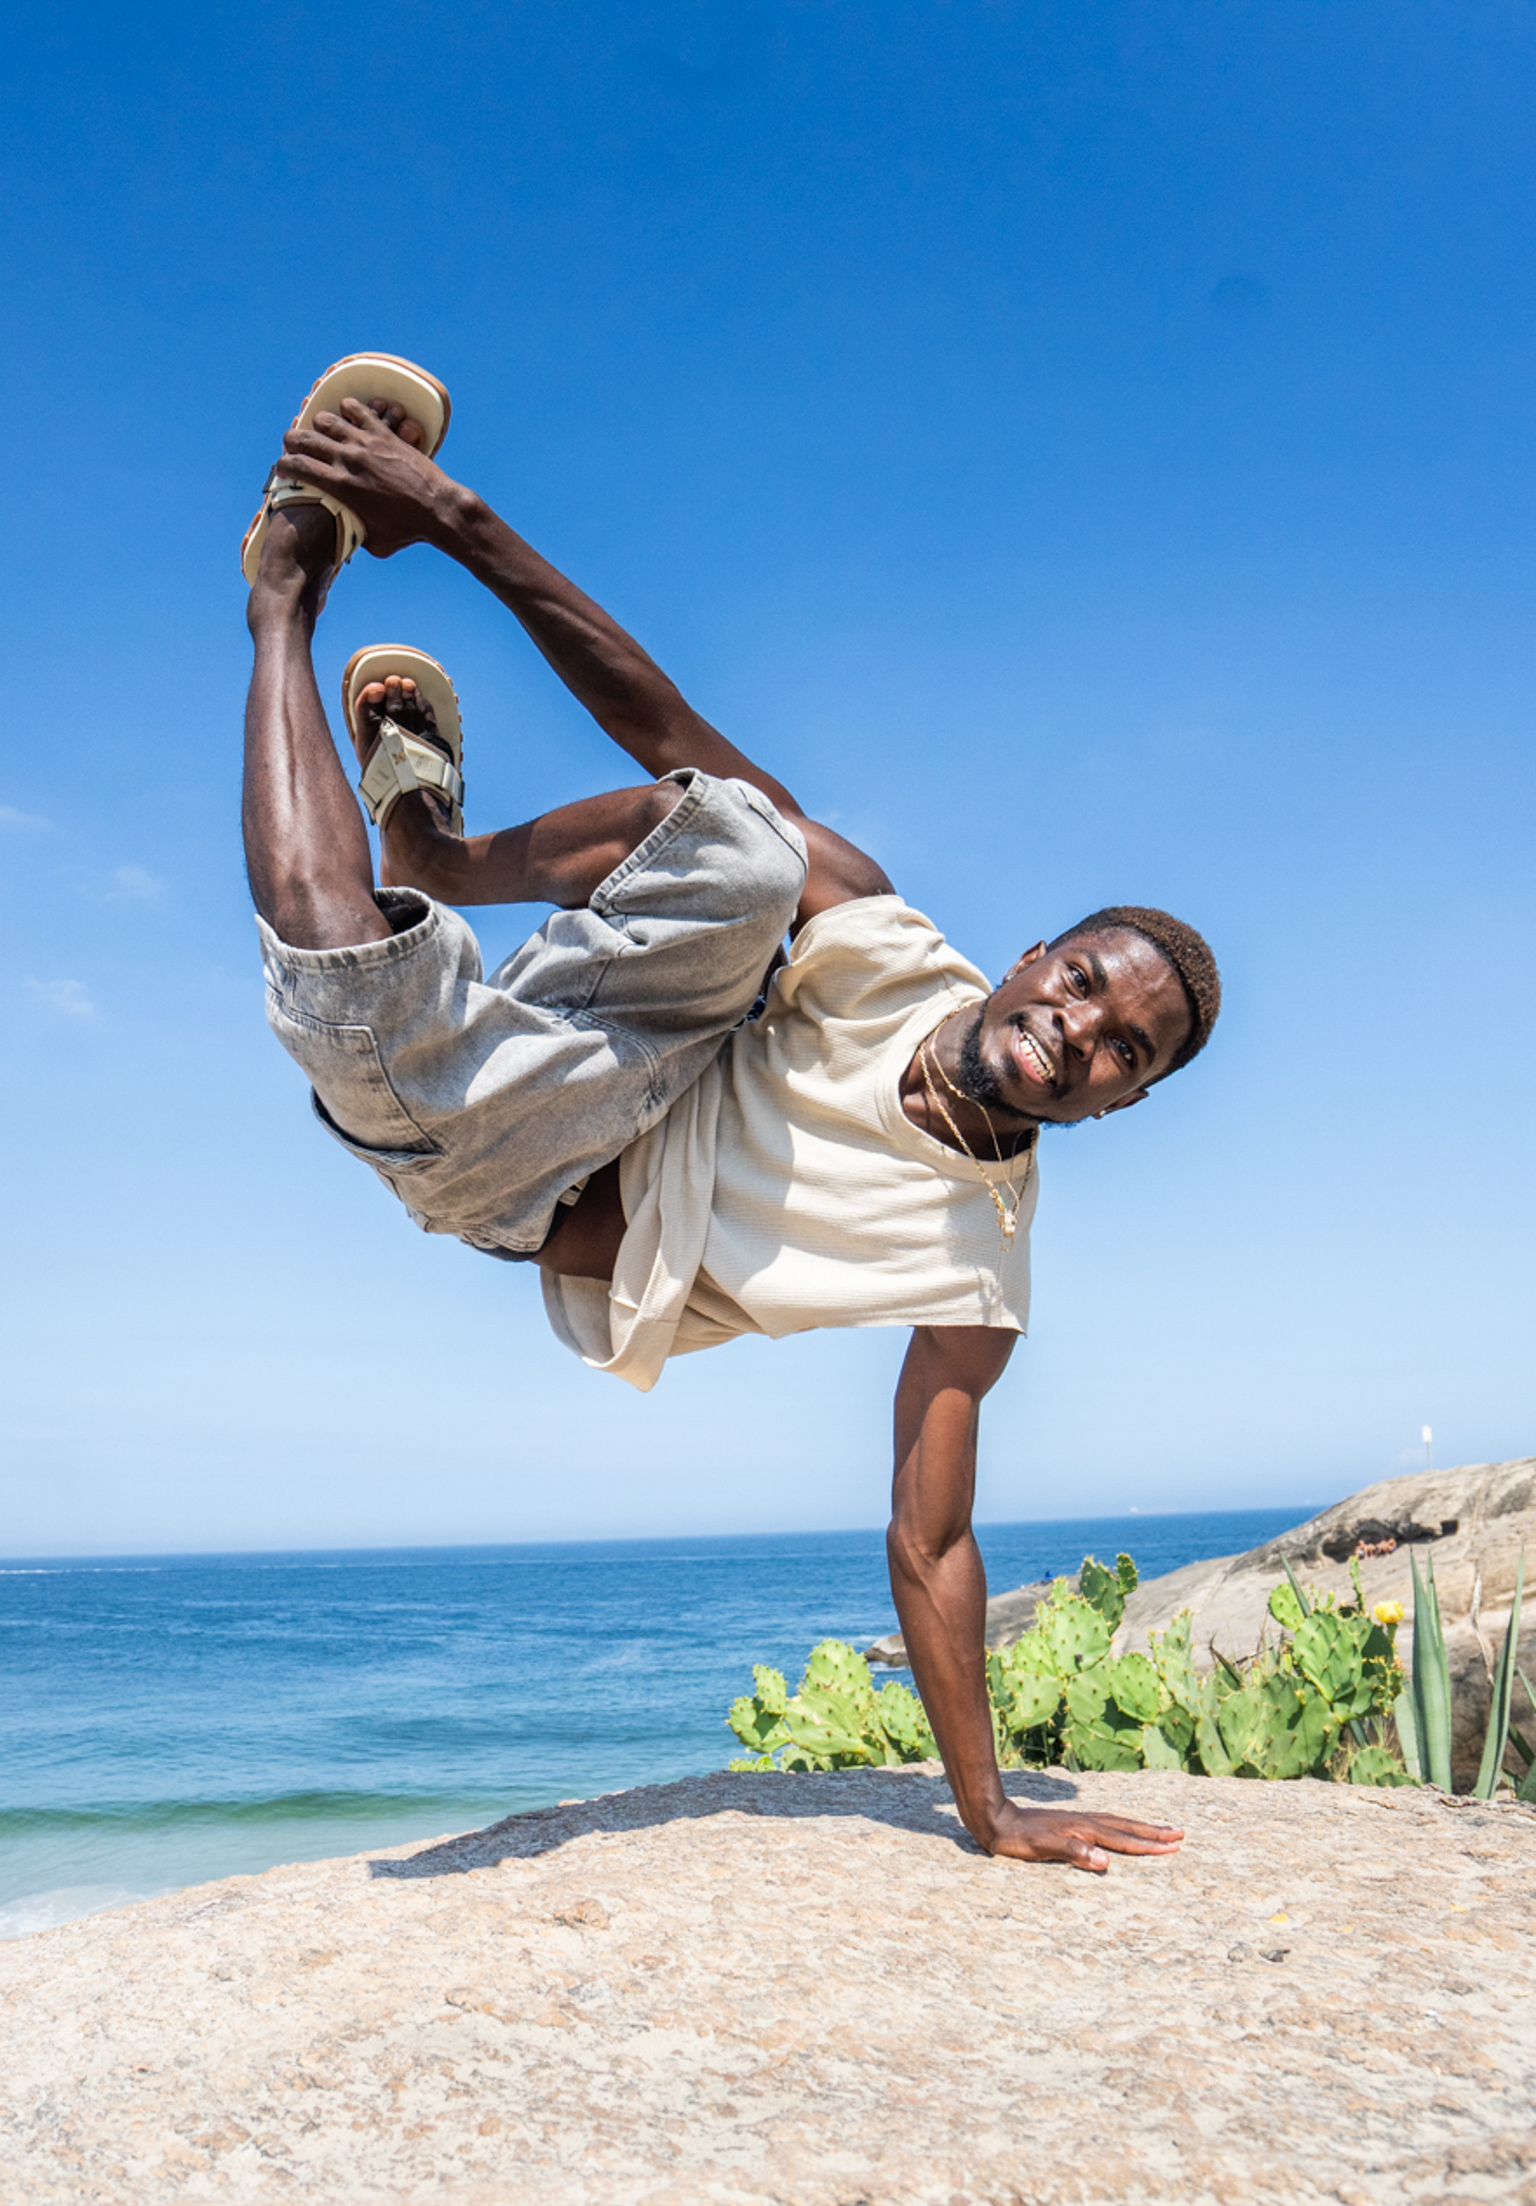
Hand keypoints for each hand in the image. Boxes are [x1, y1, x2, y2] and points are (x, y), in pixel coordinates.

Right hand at [274, 396, 458, 557]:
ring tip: (322, 433)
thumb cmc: (407, 532)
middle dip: (291, 441)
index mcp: (339, 487)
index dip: (282, 465)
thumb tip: (344, 531)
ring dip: (319, 425)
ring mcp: (366, 443)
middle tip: (293, 446)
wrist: (440, 510)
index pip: (295, 466)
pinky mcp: (384, 434)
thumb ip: (353, 531)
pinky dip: (348, 410)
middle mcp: (348, 460)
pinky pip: (358, 410)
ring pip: (327, 419)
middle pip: (303, 439)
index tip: (283, 468)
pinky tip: (348, 418)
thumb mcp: (372, 541)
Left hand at [976, 1796, 1183, 1874]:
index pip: (1123, 1839)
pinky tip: (1123, 1829)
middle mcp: (1085, 1822)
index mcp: (1084, 1830)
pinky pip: (1106, 1823)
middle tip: (1180, 1834)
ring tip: (1161, 1829)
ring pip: (1118, 1823)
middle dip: (1153, 1832)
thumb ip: (1074, 1853)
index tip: (1174, 1847)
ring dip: (1141, 1827)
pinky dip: (1123, 1826)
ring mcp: (1079, 1821)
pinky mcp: (1071, 1824)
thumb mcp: (1043, 1849)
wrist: (997, 1821)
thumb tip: (1105, 1862)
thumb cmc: (1018, 1840)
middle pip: (1127, 1827)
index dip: (1148, 1844)